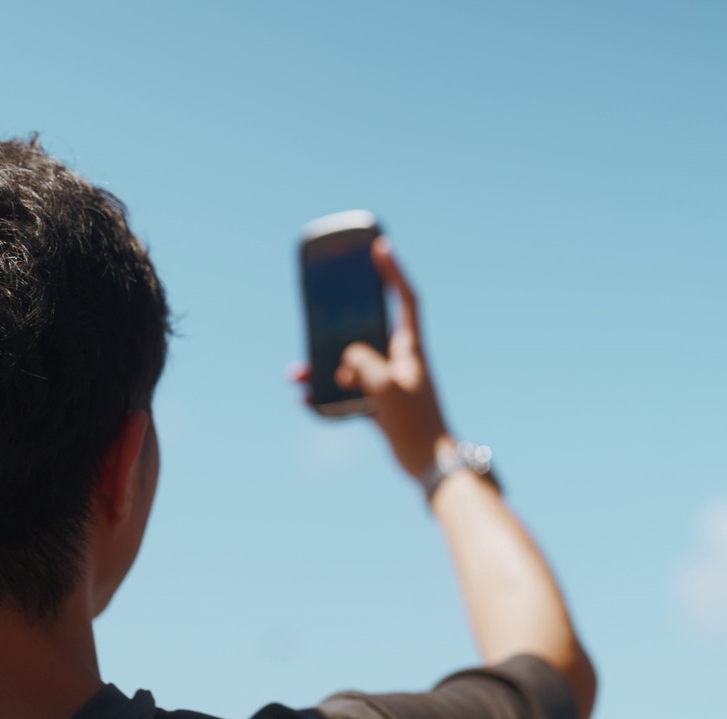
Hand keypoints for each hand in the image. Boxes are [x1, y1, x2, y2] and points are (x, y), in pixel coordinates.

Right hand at [293, 237, 452, 478]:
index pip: (406, 299)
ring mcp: (388, 382)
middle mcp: (400, 360)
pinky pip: (347, 392)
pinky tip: (306, 400)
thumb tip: (347, 360)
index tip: (380, 246)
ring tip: (297, 373)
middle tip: (318, 311)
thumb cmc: (416, 421)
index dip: (393, 271)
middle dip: (339, 323)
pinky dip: (326, 395)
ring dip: (323, 367)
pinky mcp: (379, 405)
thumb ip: (363, 363)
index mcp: (411, 347)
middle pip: (367, 330)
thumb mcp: (385, 384)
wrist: (429, 462)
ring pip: (349, 364)